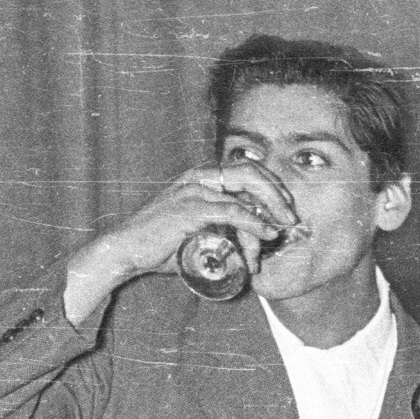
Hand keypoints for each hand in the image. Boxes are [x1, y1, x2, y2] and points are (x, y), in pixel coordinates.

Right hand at [62, 158, 300, 320]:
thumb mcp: (199, 229)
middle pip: (251, 172)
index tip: (287, 206)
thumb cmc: (163, 243)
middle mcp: (198, 178)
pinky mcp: (191, 209)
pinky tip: (266, 233)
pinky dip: (254, 222)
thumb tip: (255, 240)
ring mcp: (194, 191)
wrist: (128, 250)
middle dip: (277, 193)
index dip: (272, 184)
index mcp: (201, 177)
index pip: (246, 168)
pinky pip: (232, 211)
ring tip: (281, 231)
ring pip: (245, 193)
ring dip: (269, 212)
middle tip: (291, 217)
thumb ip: (224, 227)